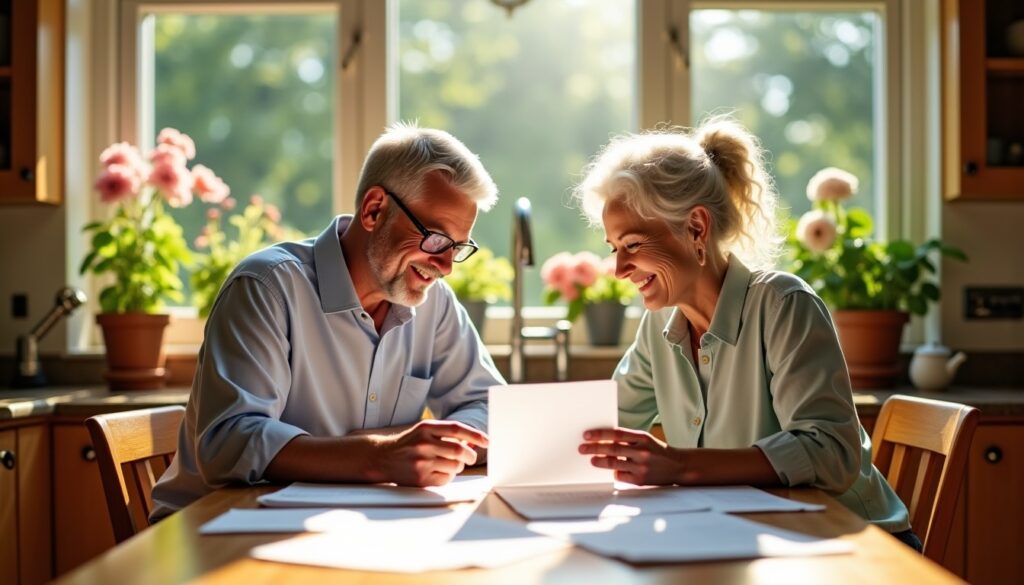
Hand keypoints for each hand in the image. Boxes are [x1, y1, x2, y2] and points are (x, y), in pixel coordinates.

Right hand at [372, 420, 488, 486]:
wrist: (382, 458)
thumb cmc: (410, 443)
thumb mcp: (425, 431)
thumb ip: (447, 434)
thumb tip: (473, 442)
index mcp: (426, 428)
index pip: (456, 429)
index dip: (475, 435)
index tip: (487, 441)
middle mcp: (423, 443)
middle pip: (458, 450)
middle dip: (470, 455)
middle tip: (471, 457)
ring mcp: (421, 462)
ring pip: (454, 466)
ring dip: (458, 467)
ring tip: (451, 464)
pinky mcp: (420, 478)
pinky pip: (446, 479)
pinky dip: (448, 476)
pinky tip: (439, 472)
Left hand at [578, 427, 683, 484]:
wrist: (678, 466)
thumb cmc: (657, 450)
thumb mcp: (645, 439)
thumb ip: (627, 439)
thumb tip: (602, 440)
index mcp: (642, 437)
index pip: (616, 434)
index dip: (599, 434)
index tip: (586, 435)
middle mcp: (642, 451)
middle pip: (612, 449)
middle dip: (594, 448)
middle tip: (581, 448)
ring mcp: (641, 467)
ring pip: (613, 464)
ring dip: (599, 461)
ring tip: (591, 460)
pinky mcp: (640, 480)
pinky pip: (620, 476)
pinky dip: (614, 473)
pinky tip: (611, 470)